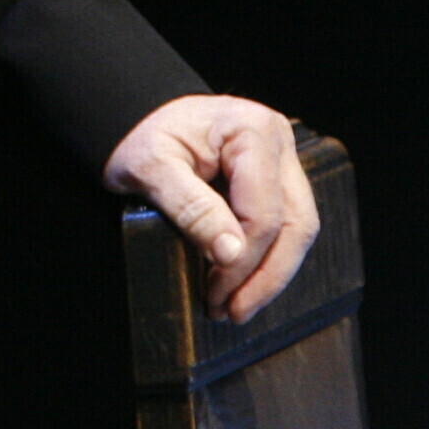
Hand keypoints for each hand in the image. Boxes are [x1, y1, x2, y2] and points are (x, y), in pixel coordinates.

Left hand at [104, 95, 318, 323]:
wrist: (132, 115)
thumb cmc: (137, 136)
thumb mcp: (150, 168)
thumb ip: (191, 208)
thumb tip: (232, 254)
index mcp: (252, 131)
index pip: (263, 213)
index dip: (243, 262)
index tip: (216, 293)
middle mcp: (277, 141)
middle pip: (294, 223)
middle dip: (266, 276)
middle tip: (234, 312)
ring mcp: (280, 159)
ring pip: (296, 227)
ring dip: (270, 273)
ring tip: (237, 307)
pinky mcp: (273, 177)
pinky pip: (283, 223)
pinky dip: (266, 257)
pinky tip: (242, 283)